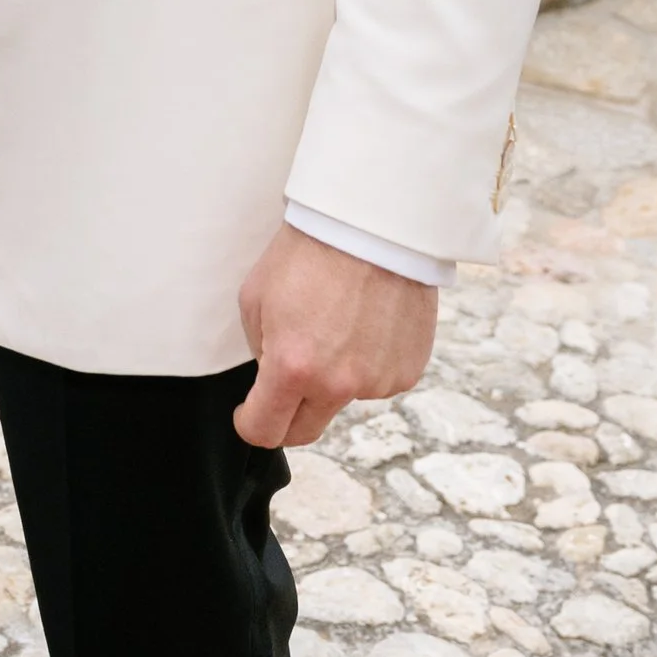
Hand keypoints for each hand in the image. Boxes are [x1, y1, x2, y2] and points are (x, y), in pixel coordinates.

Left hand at [233, 227, 437, 450]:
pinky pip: (377, 380)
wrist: (372, 224)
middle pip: (305, 431)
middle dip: (288, 416)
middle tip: (285, 385)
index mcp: (293, 367)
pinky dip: (367, 363)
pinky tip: (366, 323)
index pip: (264, 430)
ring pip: (343, 399)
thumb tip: (271, 374)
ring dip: (333, 378)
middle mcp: (338, 384)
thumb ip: (260, 348)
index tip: (249, 415)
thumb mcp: (256, 297)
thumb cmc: (310, 251)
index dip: (249, 425)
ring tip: (337, 324)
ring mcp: (378, 381)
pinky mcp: (408, 371)